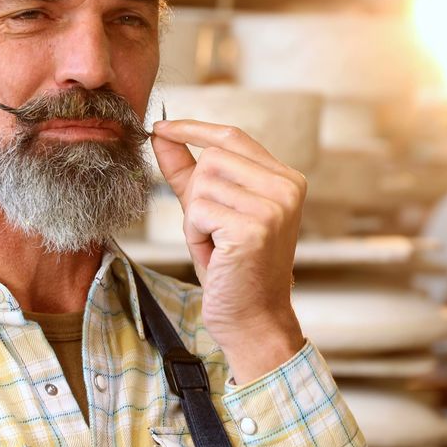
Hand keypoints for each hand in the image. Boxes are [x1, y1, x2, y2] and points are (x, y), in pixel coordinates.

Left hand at [151, 119, 305, 383]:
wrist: (252, 318)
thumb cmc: (231, 267)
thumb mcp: (209, 210)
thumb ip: (187, 171)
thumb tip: (160, 133)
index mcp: (285, 179)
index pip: (233, 137)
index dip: (193, 129)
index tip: (160, 127)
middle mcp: (287, 187)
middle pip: (213, 159)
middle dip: (196, 194)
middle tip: (210, 230)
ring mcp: (274, 206)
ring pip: (203, 184)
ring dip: (195, 218)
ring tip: (216, 245)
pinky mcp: (254, 227)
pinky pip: (198, 211)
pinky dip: (195, 235)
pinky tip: (216, 256)